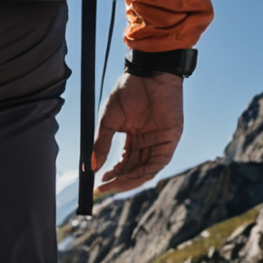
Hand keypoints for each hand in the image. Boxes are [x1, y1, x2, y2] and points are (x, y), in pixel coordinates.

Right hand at [92, 71, 183, 196]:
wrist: (149, 73)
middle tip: (104, 188)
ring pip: (146, 169)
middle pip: (135, 170)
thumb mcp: (109, 122)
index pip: (124, 164)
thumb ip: (101, 145)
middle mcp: (147, 142)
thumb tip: (91, 168)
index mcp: (134, 138)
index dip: (112, 176)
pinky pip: (159, 162)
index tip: (98, 184)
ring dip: (130, 180)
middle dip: (119, 182)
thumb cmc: (129, 92)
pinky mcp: (171, 138)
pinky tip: (130, 175)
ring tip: (114, 184)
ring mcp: (160, 141)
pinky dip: (145, 171)